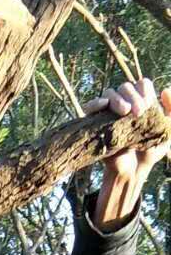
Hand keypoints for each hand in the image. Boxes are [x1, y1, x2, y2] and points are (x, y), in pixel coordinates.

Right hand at [85, 78, 170, 226]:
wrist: (133, 171)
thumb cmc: (151, 151)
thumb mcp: (168, 130)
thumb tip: (164, 90)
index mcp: (141, 101)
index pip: (141, 84)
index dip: (144, 91)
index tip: (147, 108)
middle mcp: (125, 103)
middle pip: (126, 87)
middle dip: (133, 97)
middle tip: (139, 114)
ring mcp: (110, 112)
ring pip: (110, 93)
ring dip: (117, 99)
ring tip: (124, 112)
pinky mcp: (96, 123)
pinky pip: (92, 106)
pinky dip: (95, 103)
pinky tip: (103, 105)